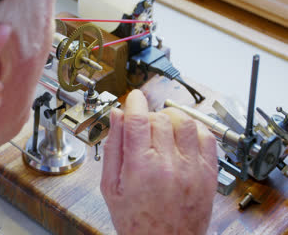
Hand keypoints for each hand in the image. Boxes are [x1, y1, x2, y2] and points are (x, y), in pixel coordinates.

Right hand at [101, 90, 217, 233]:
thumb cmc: (136, 221)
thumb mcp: (111, 187)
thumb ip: (113, 148)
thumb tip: (116, 117)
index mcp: (141, 167)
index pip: (139, 119)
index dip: (135, 102)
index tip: (133, 98)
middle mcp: (169, 164)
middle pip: (160, 118)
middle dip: (148, 116)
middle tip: (142, 126)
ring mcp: (192, 168)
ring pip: (185, 122)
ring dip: (171, 118)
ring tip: (162, 128)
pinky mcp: (208, 173)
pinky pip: (207, 137)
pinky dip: (194, 128)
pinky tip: (182, 135)